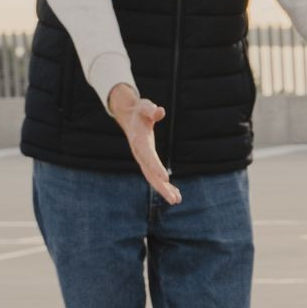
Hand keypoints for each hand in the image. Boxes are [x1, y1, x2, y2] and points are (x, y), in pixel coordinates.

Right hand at [107, 84, 178, 204]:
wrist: (129, 116)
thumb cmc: (140, 111)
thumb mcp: (144, 106)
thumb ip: (150, 110)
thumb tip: (159, 111)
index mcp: (139, 141)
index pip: (148, 156)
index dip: (156, 167)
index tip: (166, 178)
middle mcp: (140, 153)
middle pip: (150, 173)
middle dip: (162, 187)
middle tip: (175, 199)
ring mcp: (143, 159)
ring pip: (152, 178)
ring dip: (164, 190)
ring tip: (177, 200)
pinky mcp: (147, 161)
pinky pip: (155, 176)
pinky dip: (165, 185)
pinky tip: (176, 194)